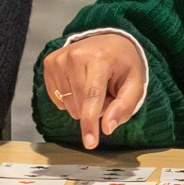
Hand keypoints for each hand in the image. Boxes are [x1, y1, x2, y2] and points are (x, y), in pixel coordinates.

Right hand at [42, 34, 144, 149]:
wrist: (108, 41)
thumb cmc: (123, 65)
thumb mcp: (134, 84)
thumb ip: (124, 107)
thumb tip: (107, 128)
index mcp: (99, 58)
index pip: (92, 97)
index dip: (90, 123)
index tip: (90, 143)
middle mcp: (75, 55)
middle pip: (80, 107)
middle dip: (95, 108)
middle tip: (106, 91)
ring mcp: (59, 59)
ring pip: (68, 106)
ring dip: (83, 104)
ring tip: (93, 85)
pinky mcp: (49, 64)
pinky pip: (58, 100)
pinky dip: (71, 98)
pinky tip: (80, 83)